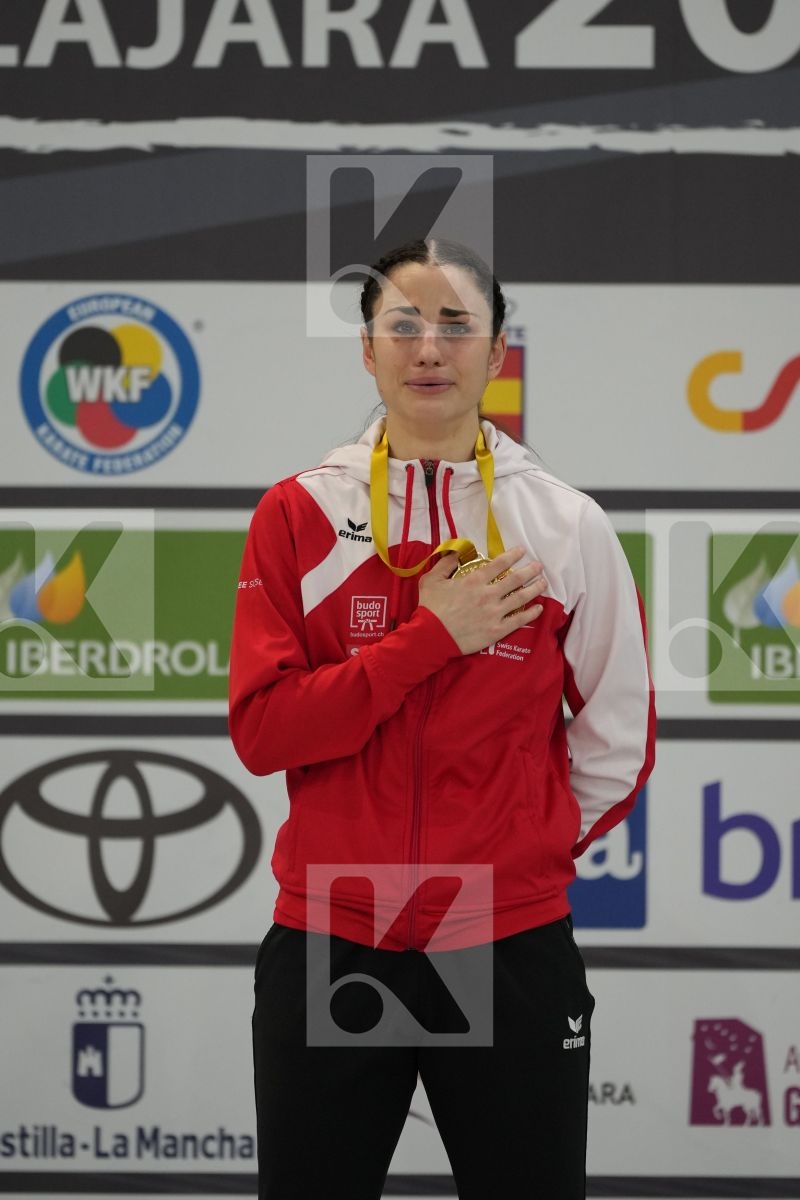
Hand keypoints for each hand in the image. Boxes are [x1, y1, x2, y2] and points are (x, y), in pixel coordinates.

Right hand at [417, 546, 547, 654]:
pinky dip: (531, 613)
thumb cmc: (430, 608)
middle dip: (530, 570)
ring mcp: (495, 612)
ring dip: (535, 588)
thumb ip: (445, 564)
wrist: (432, 637)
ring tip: (543, 583)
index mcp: (474, 580)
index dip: (513, 555)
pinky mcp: (497, 630)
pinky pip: (519, 620)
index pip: (499, 564)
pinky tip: (539, 608)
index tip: (522, 551)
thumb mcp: (431, 580)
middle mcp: (489, 594)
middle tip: (538, 566)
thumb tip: (456, 552)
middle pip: (516, 579)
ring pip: (521, 597)